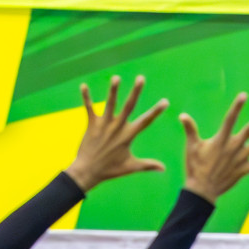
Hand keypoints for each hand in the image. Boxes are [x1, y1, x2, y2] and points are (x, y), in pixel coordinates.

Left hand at [65, 75, 168, 191]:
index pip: (146, 121)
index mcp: (128, 136)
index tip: (165, 101)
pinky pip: (89, 108)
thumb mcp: (131, 167)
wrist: (88, 171)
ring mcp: (103, 125)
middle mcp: (117, 127)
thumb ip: (148, 165)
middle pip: (128, 106)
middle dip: (135, 91)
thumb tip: (164, 168)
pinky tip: (83, 85)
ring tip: (116, 77)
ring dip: (113, 90)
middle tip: (141, 78)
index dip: (156, 111)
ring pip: (109, 104)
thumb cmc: (110, 170)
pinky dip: (86, 97)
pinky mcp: (91, 125)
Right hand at [181, 93, 248, 202]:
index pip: (230, 119)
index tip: (244, 95)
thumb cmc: (195, 167)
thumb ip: (190, 129)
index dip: (237, 107)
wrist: (202, 190)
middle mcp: (233, 147)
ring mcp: (240, 159)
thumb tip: (182, 115)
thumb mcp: (191, 147)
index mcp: (221, 139)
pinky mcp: (243, 170)